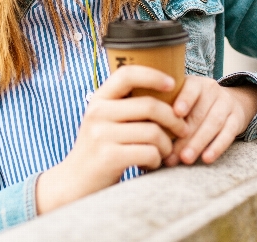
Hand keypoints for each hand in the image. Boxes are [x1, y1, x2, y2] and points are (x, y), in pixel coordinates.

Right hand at [35, 65, 189, 213]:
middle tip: (182, 130)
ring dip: (166, 145)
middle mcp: (98, 113)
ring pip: (153, 132)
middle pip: (149, 106)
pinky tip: (151, 164)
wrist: (74, 182)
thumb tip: (167, 88)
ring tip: (163, 152)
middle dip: (174, 119)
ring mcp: (102, 135)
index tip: (173, 83)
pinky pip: (149, 153)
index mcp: (99, 99)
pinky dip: (157, 160)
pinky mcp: (109, 157)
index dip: (153, 75)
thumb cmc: (100, 148)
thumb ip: (126, 105)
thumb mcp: (105, 120)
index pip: (127, 74)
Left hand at [164, 76, 256, 166]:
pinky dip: (217, 147)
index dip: (184, 99)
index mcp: (195, 83)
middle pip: (198, 113)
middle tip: (170, 154)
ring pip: (213, 124)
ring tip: (185, 159)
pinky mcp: (237, 119)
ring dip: (198, 143)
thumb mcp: (182, 97)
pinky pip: (228, 134)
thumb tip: (142, 126)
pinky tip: (207, 158)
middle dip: (184, 136)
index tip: (175, 113)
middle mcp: (212, 90)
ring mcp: (226, 104)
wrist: (230, 101)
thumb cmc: (195, 104)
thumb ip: (165, 106)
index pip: (190, 88)